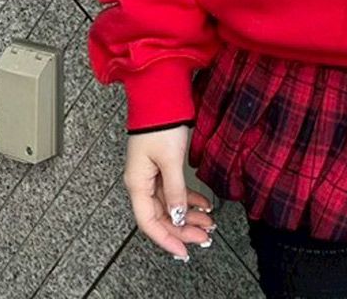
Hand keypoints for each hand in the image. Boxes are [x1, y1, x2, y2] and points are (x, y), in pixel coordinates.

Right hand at [124, 125, 216, 262]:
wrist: (160, 96)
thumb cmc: (160, 123)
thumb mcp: (170, 159)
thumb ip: (175, 189)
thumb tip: (178, 216)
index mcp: (137, 184)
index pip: (149, 222)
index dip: (166, 239)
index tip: (183, 251)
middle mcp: (142, 182)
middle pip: (161, 216)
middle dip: (183, 229)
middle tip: (205, 238)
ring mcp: (152, 174)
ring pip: (170, 204)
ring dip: (189, 215)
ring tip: (209, 223)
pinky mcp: (162, 166)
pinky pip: (174, 190)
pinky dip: (189, 198)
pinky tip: (204, 204)